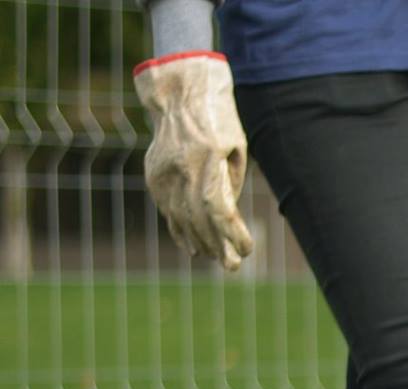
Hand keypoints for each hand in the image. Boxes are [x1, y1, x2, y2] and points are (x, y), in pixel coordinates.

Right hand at [132, 52, 254, 271]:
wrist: (180, 95)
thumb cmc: (219, 121)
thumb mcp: (236, 149)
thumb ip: (231, 184)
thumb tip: (227, 221)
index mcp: (207, 159)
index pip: (218, 208)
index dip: (232, 233)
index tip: (247, 250)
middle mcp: (181, 167)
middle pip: (198, 218)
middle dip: (216, 245)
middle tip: (232, 266)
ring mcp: (163, 171)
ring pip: (179, 217)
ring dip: (198, 241)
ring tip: (215, 258)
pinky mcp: (153, 174)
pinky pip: (166, 209)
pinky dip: (179, 229)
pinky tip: (191, 246)